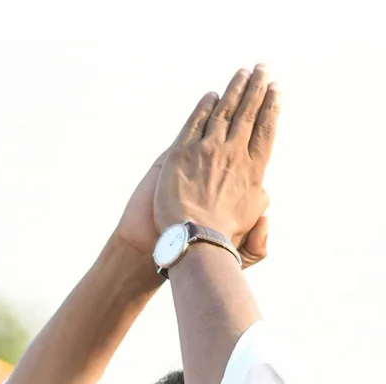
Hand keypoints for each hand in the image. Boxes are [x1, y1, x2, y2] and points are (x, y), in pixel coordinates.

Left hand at [153, 66, 275, 256]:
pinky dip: (204, 107)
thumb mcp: (251, 218)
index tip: (276, 90)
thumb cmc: (222, 237)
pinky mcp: (181, 154)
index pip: (265, 129)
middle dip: (257, 87)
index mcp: (253, 169)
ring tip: (242, 72)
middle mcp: (233, 154)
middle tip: (262, 68)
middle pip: (247, 113)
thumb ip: (259, 199)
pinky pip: (194, 124)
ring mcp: (206, 151)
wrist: (190, 240)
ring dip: (234, 89)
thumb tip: (264, 191)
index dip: (271, 107)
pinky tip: (210, 95)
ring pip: (223, 112)